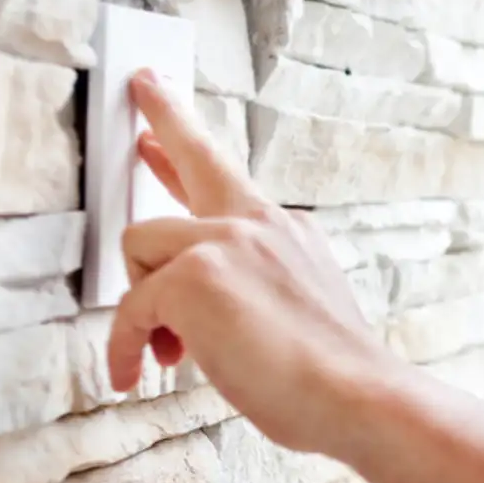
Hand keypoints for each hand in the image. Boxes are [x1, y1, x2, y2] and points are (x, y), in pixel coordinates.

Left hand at [107, 70, 389, 453]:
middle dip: (167, 117)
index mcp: (289, 233)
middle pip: (196, 159)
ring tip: (167, 351)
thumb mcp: (301, 312)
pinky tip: (135, 375)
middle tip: (143, 85)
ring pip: (143, 247)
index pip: (229, 181)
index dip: (190, 144)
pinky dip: (126, 345)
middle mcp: (260, 224)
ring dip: (143, 302)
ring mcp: (225, 242)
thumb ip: (254, 290)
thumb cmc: (331, 378)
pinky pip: (131, 307)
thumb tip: (193, 313)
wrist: (357, 396)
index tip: (163, 122)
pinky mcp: (191, 276)